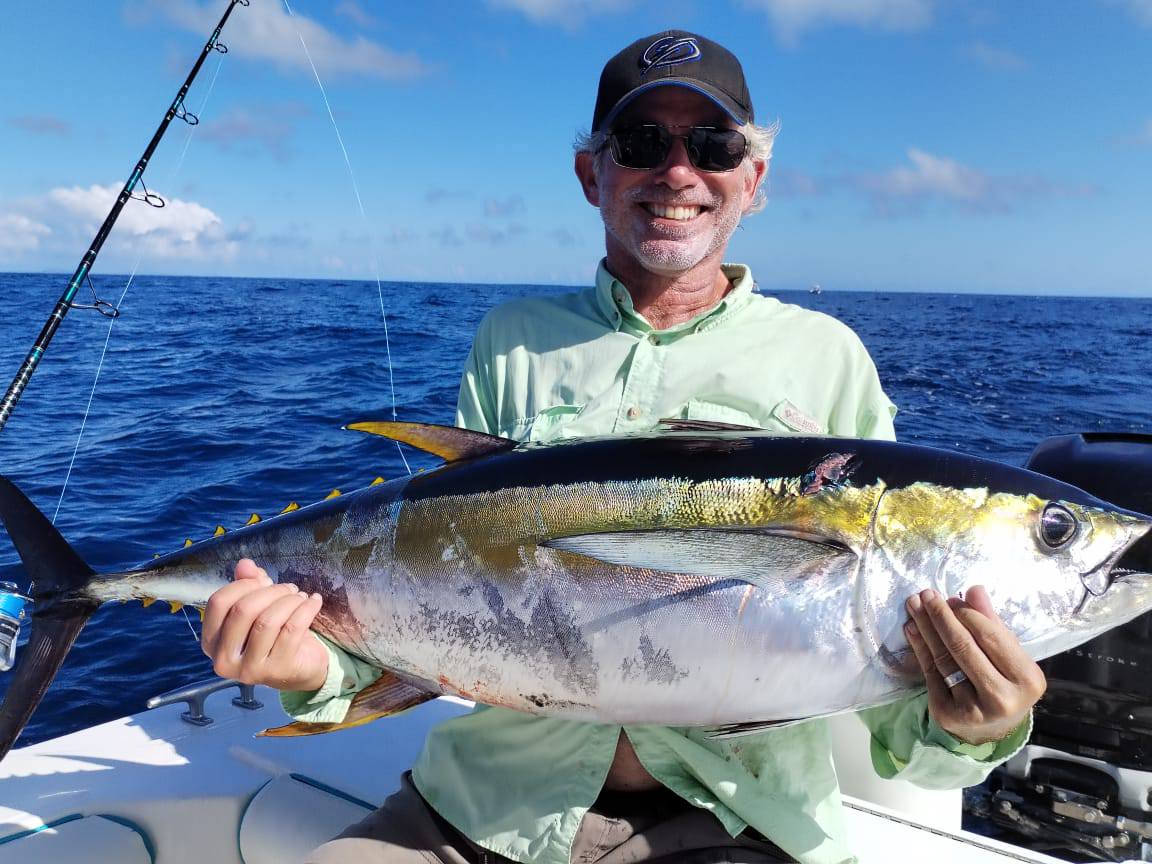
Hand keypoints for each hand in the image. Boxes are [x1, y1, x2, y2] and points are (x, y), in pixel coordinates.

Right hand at [202, 558, 328, 691]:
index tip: (264, 581)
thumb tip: (245, 564)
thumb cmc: (273, 634)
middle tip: (289, 588)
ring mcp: (249, 669)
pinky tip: (314, 601)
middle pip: (243, 610)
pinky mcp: (277, 670)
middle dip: (270, 592)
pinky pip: (292, 629)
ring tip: (301, 596)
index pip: (219, 602)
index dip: (244, 584)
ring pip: (267, 621)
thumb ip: (247, 584)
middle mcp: (223, 659)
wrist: (300, 668)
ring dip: (289, 601)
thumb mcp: (258, 607)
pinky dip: (306, 609)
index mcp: (211, 641)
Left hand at [904, 585, 1045, 745]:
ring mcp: (972, 709)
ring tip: (914, 605)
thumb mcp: (1008, 654)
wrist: (993, 729)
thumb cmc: (1004, 682)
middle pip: (963, 647)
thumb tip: (974, 590)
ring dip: (925, 628)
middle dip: (941, 617)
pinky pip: (929, 673)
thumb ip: (992, 622)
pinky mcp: (947, 714)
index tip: (950, 598)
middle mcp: (1002, 698)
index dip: (966, 614)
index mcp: (1027, 680)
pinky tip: (912, 629)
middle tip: (926, 595)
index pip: (990, 637)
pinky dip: (919, 647)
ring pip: (943, 658)